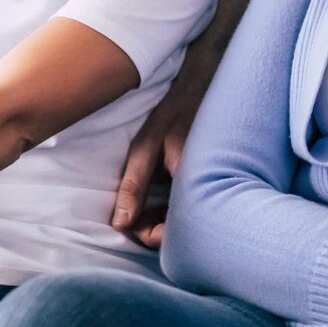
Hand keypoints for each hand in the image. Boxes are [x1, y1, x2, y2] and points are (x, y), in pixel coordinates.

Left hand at [111, 93, 195, 251]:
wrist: (200, 91)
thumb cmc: (172, 115)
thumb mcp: (145, 148)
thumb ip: (133, 187)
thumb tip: (120, 224)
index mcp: (191, 184)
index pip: (176, 231)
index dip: (152, 235)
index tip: (133, 227)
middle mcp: (206, 189)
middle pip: (182, 228)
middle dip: (156, 229)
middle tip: (133, 217)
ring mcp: (207, 187)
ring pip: (184, 219)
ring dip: (161, 220)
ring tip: (141, 207)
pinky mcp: (204, 183)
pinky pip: (188, 206)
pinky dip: (170, 209)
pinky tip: (156, 198)